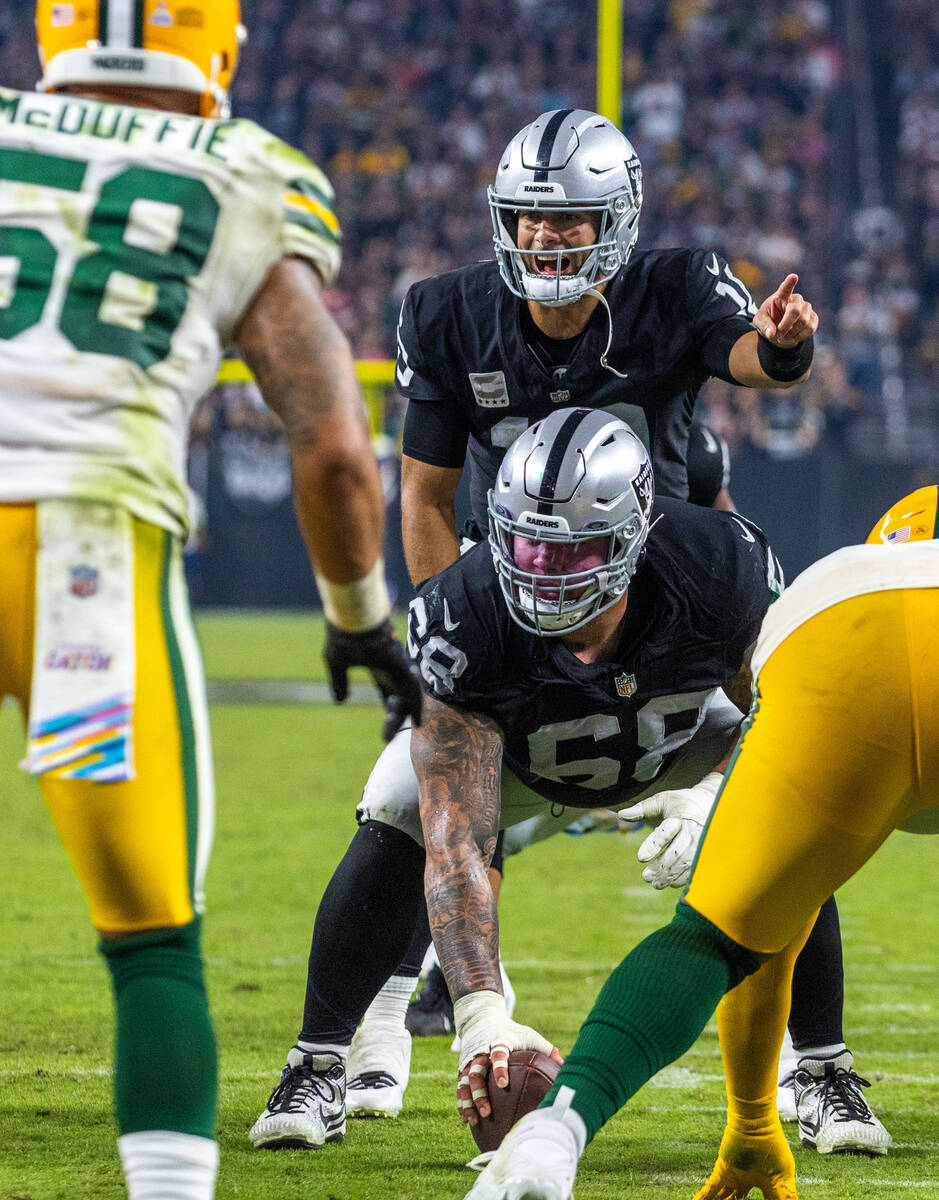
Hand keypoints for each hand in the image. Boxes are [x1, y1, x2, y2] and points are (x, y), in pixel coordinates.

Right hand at [323, 618, 422, 740]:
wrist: (350, 617)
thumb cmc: (343, 634)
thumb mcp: (337, 663)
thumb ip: (340, 682)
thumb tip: (340, 701)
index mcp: (378, 665)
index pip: (387, 690)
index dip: (390, 706)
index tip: (388, 723)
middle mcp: (392, 666)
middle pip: (400, 696)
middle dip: (396, 716)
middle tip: (388, 735)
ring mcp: (399, 664)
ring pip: (407, 695)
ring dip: (402, 715)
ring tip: (396, 733)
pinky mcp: (401, 664)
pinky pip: (413, 689)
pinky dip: (415, 705)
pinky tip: (417, 719)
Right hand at [453, 990, 561, 1125]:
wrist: (482, 1017)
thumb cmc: (512, 1031)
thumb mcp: (529, 1034)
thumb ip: (546, 1049)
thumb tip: (564, 1066)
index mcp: (499, 1041)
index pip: (498, 1053)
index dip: (499, 1068)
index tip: (502, 1084)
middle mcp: (481, 1050)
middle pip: (476, 1071)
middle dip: (479, 1092)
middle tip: (487, 1111)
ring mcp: (470, 1059)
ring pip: (464, 1081)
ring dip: (468, 1101)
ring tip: (473, 1120)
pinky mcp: (463, 1067)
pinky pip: (460, 1087)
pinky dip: (462, 1103)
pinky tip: (466, 1120)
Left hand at [618, 772, 721, 888]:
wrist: (711, 803)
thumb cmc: (681, 803)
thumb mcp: (662, 800)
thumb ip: (643, 808)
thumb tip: (621, 815)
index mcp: (681, 816)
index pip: (666, 831)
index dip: (653, 845)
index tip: (640, 858)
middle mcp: (694, 830)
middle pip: (677, 852)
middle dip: (661, 866)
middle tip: (646, 877)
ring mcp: (703, 843)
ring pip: (686, 863)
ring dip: (670, 875)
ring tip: (655, 883)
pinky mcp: (708, 852)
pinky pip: (697, 868)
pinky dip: (684, 878)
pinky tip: (672, 884)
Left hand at [692, 1121, 797, 1199]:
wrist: (756, 1125)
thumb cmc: (772, 1148)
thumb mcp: (783, 1180)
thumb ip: (785, 1198)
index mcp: (765, 1183)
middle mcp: (747, 1180)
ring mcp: (733, 1176)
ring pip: (723, 1197)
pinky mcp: (721, 1171)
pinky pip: (710, 1189)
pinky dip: (702, 1197)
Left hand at [753, 274, 817, 347]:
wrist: (779, 328)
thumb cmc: (768, 320)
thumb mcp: (760, 322)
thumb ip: (764, 326)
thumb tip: (771, 334)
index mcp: (780, 296)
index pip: (785, 288)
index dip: (789, 283)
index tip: (793, 277)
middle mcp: (796, 299)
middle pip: (795, 311)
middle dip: (786, 326)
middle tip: (778, 335)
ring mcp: (806, 307)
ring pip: (803, 322)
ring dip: (791, 333)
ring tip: (783, 336)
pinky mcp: (813, 317)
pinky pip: (810, 328)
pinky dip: (800, 336)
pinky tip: (793, 336)